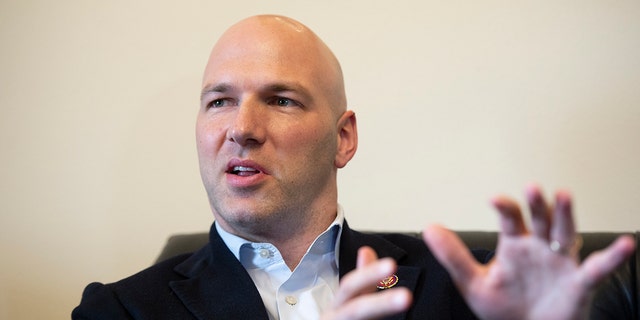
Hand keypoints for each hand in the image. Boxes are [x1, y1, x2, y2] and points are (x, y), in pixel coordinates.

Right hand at [321, 247, 411, 319]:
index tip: (392, 265)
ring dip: (380, 310)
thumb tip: (366, 250)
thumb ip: (362, 282)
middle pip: (355, 310)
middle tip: (407, 297)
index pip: (351, 286)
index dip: (370, 275)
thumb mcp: (349, 302)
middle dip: (380, 303)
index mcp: (337, 308)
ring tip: (406, 300)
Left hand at [423, 185, 634, 319]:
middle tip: (532, 189)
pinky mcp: (579, 282)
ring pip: (565, 233)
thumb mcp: (473, 282)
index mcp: (514, 245)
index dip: (505, 207)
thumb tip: (429, 229)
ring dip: (566, 216)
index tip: (495, 199)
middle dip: (537, 204)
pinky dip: (611, 257)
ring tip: (564, 196)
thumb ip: (453, 256)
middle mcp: (539, 247)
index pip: (510, 219)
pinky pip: (597, 268)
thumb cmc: (503, 308)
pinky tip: (624, 244)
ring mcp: (560, 263)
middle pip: (540, 219)